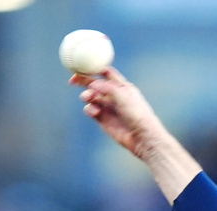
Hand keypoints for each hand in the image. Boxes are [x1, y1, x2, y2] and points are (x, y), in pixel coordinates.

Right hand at [69, 67, 201, 202]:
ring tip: (89, 98)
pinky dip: (89, 108)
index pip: (106, 73)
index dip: (94, 68)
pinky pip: (90, 110)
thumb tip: (92, 83)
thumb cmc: (138, 115)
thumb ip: (108, 88)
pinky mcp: (103, 119)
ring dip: (87, 95)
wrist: (143, 138)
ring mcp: (108, 107)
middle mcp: (114, 96)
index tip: (82, 66)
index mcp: (122, 87)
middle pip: (95, 83)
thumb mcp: (124, 97)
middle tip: (73, 80)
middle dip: (83, 80)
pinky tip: (94, 112)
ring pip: (91, 96)